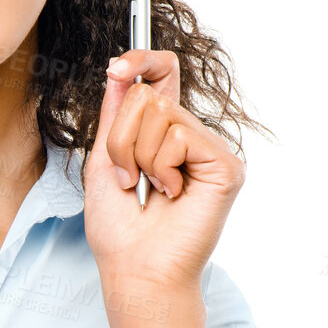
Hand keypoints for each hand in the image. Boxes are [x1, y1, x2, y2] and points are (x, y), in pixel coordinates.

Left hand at [83, 49, 246, 293]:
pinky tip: (171, 195)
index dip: (143, 60)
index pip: (163, 75)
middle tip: (127, 178)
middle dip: (120, 138)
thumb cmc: (119, 228)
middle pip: (147, 94)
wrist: (136, 268)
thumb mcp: (103, 162)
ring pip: (161, 113)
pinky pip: (180, 136)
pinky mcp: (225, 165)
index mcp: (162, 133)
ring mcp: (209, 149)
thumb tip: (120, 71)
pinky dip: (162, 168)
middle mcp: (189, 136)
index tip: (116, 67)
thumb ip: (114, 115)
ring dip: (137, 157)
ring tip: (148, 190)